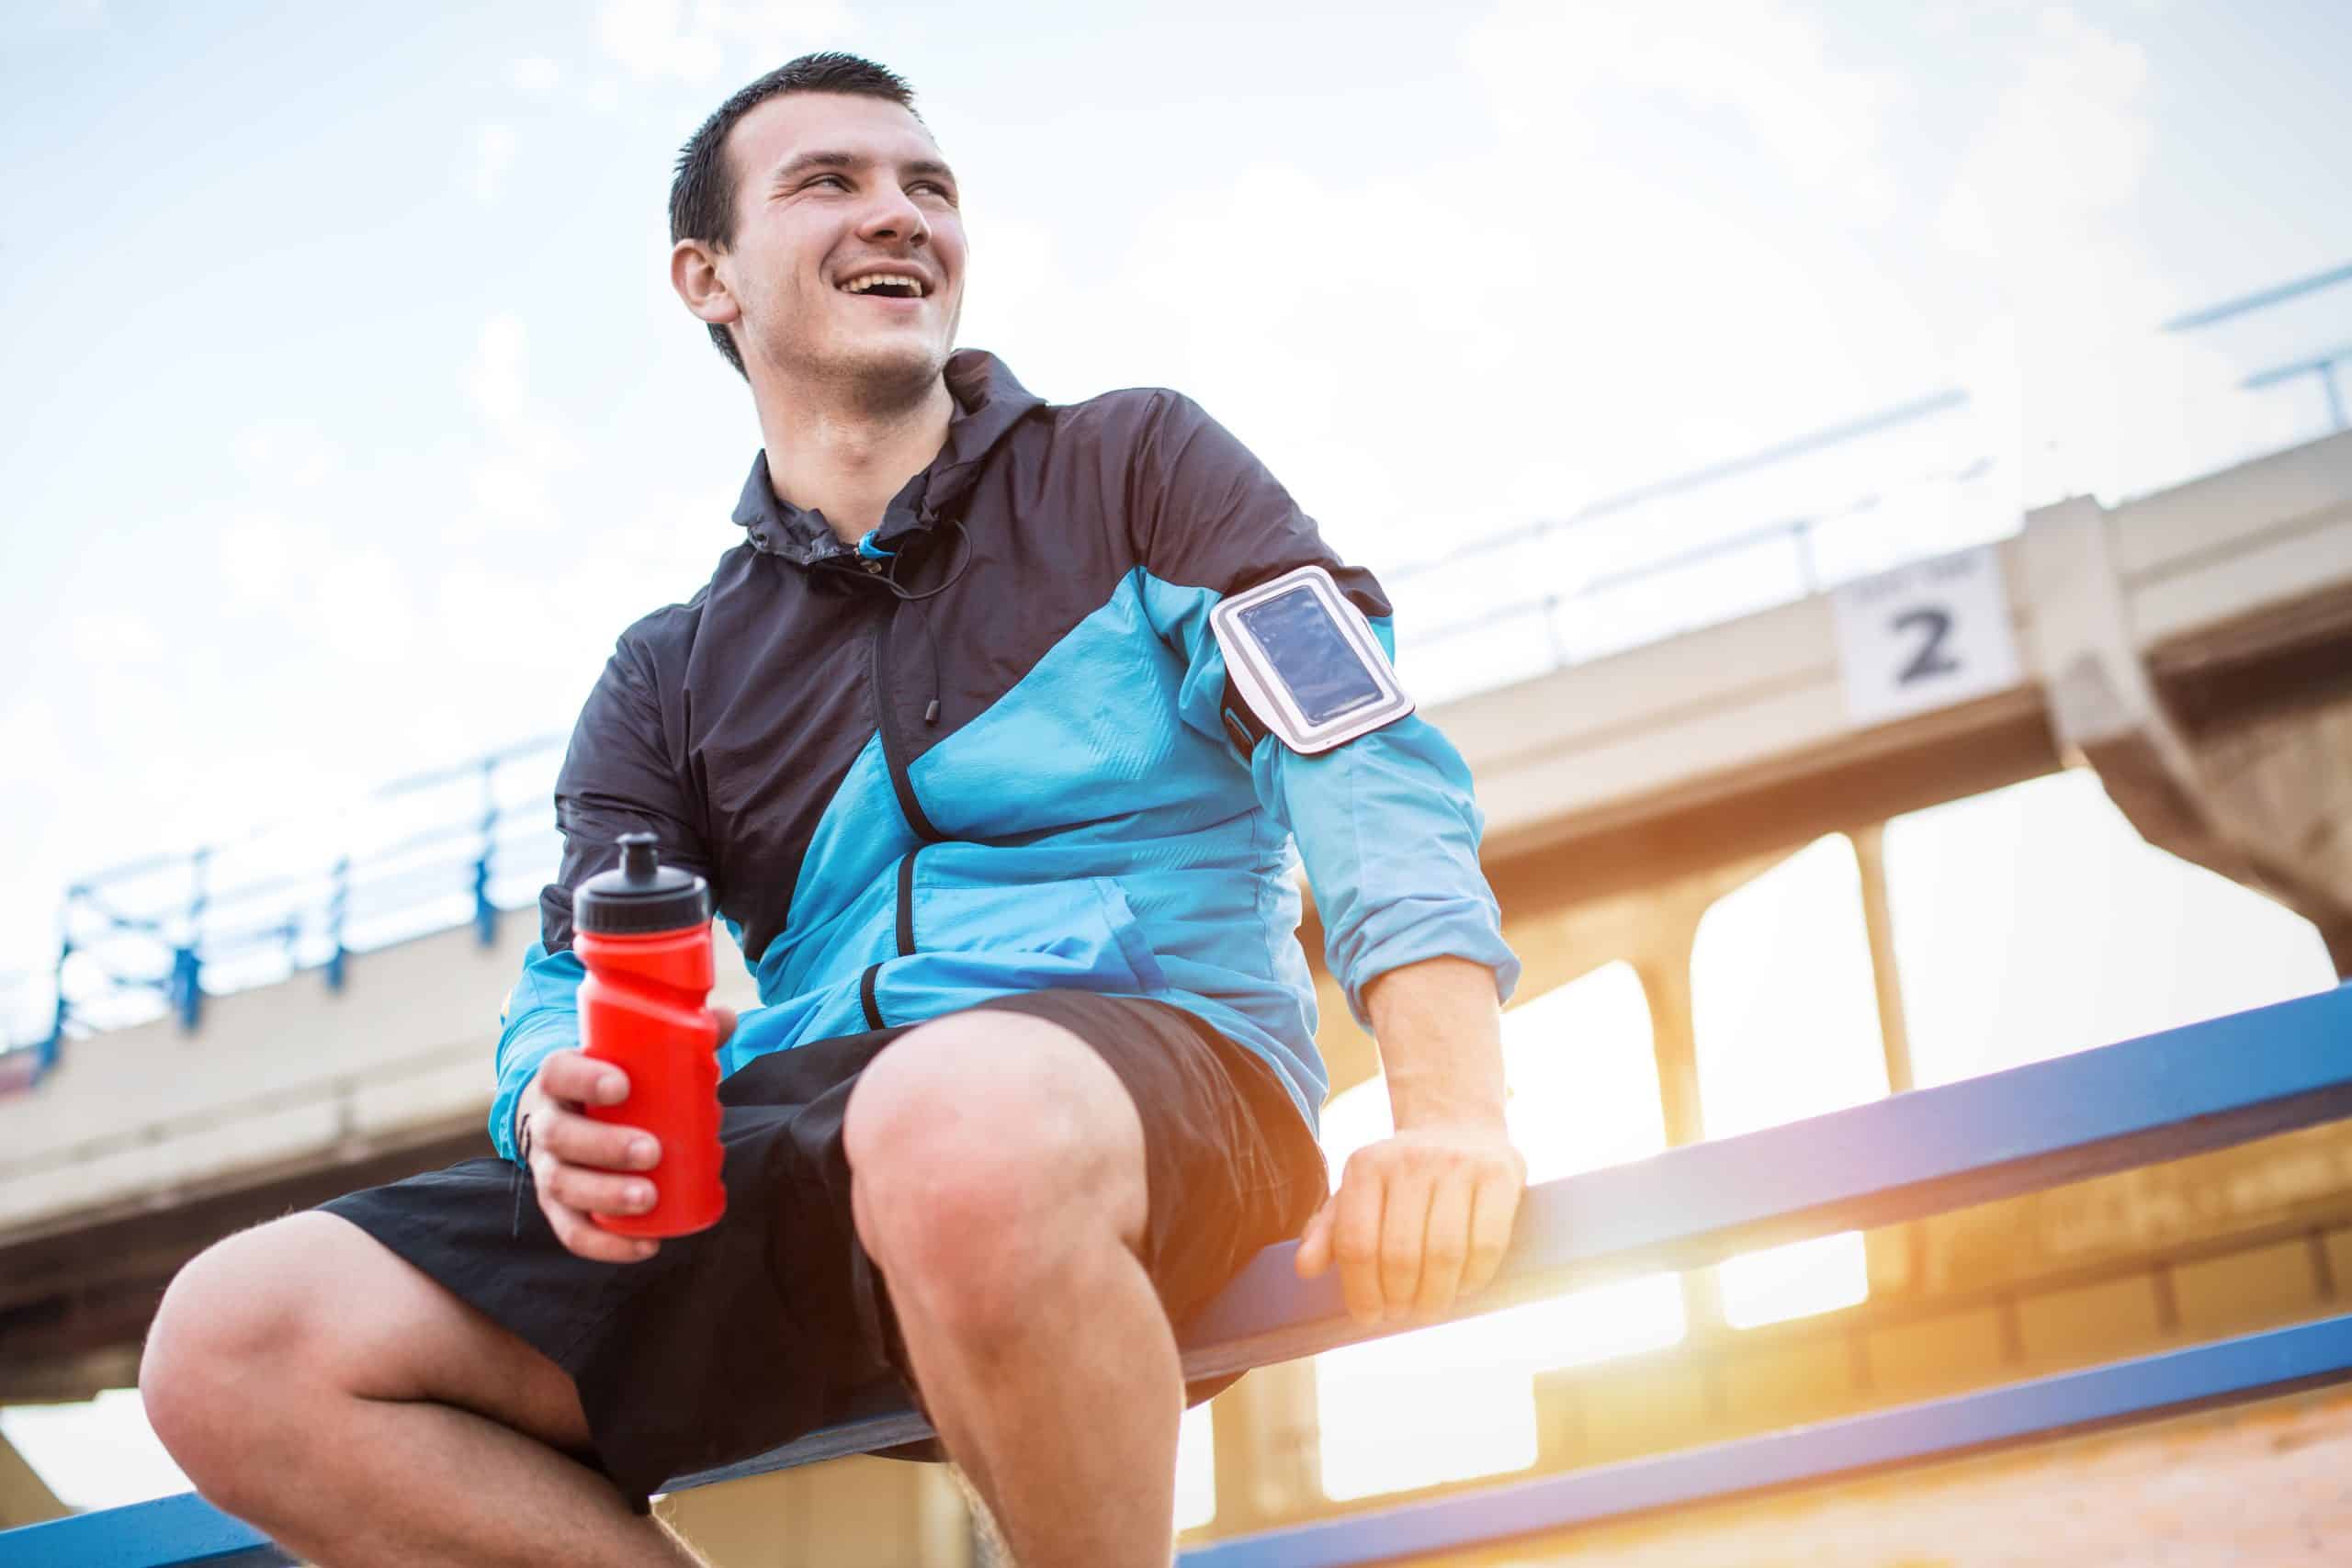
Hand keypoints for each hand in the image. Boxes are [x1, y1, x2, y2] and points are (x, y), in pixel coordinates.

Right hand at [517, 1006, 735, 1263]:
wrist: (568, 1115)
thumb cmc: (612, 1081)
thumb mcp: (632, 1057)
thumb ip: (678, 1038)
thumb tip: (727, 1018)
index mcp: (560, 1079)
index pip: (559, 1073)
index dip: (584, 1078)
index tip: (622, 1085)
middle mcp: (546, 1124)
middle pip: (560, 1137)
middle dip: (604, 1146)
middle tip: (651, 1151)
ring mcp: (548, 1170)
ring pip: (562, 1187)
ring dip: (604, 1196)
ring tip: (647, 1199)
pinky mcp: (559, 1209)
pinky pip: (572, 1232)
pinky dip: (605, 1245)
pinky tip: (645, 1248)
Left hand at [1294, 1120, 1525, 1325]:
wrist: (1458, 1125)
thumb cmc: (1401, 1176)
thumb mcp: (1357, 1193)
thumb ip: (1328, 1231)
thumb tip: (1305, 1269)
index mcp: (1366, 1166)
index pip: (1356, 1243)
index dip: (1361, 1291)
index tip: (1368, 1316)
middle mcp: (1410, 1160)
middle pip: (1399, 1254)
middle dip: (1399, 1299)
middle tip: (1402, 1314)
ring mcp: (1458, 1165)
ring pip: (1443, 1253)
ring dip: (1435, 1296)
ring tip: (1429, 1308)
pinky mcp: (1500, 1174)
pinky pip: (1486, 1244)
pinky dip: (1473, 1279)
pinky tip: (1463, 1287)